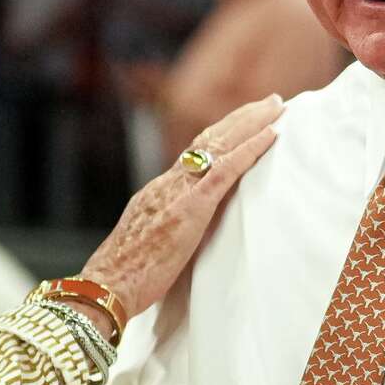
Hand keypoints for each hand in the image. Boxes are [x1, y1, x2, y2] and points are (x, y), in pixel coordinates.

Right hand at [81, 93, 283, 318]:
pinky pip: (224, 171)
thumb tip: (188, 231)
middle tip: (270, 100)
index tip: (243, 120)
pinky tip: (271, 135)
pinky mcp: (189, 208)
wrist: (107, 284)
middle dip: (241, 117)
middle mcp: (167, 183)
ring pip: (219, 145)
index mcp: (158, 192)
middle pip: (208, 139)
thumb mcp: (150, 242)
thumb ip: (170, 228)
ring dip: (251, 122)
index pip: (194, 153)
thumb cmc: (127, 277)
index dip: (221, 134)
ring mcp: (177, 192)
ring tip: (277, 105)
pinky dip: (250, 149)